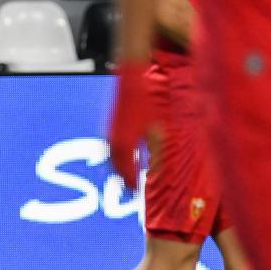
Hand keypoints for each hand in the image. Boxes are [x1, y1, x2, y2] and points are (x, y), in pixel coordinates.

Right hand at [108, 61, 159, 187]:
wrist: (132, 75)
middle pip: (115, 166)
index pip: (125, 171)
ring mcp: (110, 130)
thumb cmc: (147, 99)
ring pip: (112, 156)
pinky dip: (119, 155)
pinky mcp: (112, 123)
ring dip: (119, 167)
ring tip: (129, 175)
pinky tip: (129, 154)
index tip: (137, 194)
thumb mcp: (159, 130)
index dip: (132, 183)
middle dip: (123, 177)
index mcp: (123, 144)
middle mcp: (112, 139)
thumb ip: (159, 153)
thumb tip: (160, 173)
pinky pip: (112, 146)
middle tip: (131, 188)